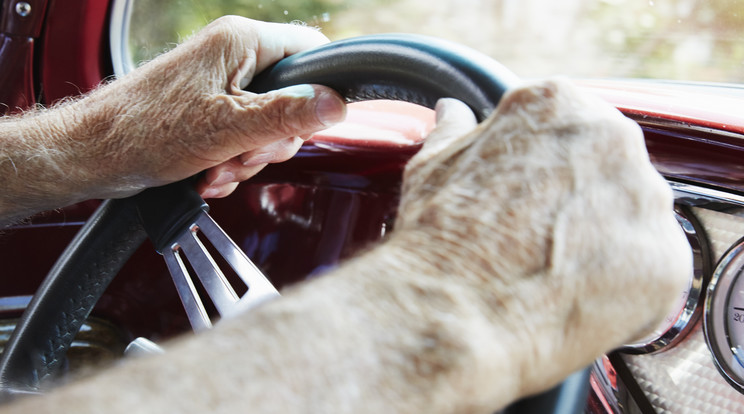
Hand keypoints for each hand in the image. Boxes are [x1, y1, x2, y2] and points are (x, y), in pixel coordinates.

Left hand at [64, 16, 345, 198]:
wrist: (94, 155)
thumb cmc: (144, 130)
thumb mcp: (228, 128)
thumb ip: (286, 115)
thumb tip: (335, 104)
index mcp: (241, 43)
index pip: (311, 51)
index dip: (320, 89)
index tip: (307, 122)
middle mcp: (233, 58)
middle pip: (293, 98)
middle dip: (272, 141)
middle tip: (245, 154)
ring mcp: (220, 85)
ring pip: (268, 126)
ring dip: (248, 158)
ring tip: (217, 168)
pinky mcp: (208, 111)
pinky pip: (243, 139)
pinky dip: (231, 163)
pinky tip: (208, 174)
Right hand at [392, 78, 690, 396]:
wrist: (455, 313)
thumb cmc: (439, 239)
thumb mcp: (433, 165)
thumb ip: (456, 130)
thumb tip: (452, 113)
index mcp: (556, 104)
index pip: (567, 130)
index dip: (544, 172)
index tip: (527, 200)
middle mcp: (613, 136)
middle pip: (608, 171)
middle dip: (581, 204)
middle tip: (538, 241)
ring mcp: (646, 197)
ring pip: (633, 221)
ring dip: (604, 246)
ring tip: (553, 274)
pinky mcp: (666, 259)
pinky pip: (652, 272)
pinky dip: (623, 291)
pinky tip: (574, 299)